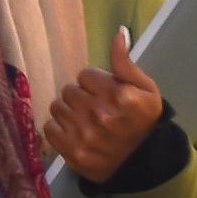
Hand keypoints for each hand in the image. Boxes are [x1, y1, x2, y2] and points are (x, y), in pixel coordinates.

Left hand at [44, 28, 163, 183]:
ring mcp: (86, 135)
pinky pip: (50, 128)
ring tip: (85, 123)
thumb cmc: (144, 123)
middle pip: (69, 90)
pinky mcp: (73, 152)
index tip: (106, 96)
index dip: (95, 84)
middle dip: (81, 98)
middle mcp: (101, 114)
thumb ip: (126, 63)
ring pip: (58, 107)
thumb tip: (118, 33)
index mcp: (120, 95)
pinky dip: (60, 131)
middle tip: (95, 111)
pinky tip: (76, 135)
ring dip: (69, 113)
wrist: (144, 164)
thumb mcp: (146, 90)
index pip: (85, 75)